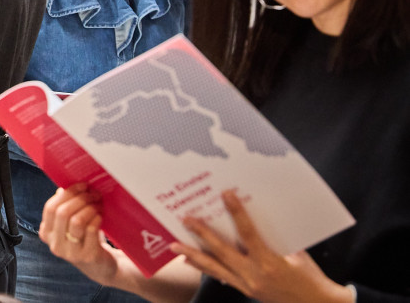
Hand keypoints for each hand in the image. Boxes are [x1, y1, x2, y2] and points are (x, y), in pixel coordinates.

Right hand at [40, 184, 124, 287]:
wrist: (100, 266)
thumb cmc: (85, 239)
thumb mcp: (69, 225)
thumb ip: (64, 208)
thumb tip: (63, 188)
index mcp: (46, 233)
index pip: (50, 208)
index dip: (67, 193)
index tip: (82, 185)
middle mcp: (55, 244)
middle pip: (62, 213)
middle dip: (80, 198)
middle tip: (93, 193)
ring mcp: (70, 252)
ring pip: (76, 221)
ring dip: (90, 208)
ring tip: (98, 204)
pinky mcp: (87, 256)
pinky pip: (91, 230)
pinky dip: (97, 218)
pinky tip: (101, 216)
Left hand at [173, 191, 352, 302]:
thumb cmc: (310, 277)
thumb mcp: (297, 254)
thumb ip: (276, 238)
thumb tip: (259, 217)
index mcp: (270, 263)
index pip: (249, 234)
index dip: (237, 213)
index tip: (226, 195)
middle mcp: (254, 276)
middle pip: (222, 252)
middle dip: (202, 235)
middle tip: (186, 220)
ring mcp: (247, 285)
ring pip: (215, 268)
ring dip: (194, 255)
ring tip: (175, 245)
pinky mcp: (245, 291)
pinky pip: (221, 277)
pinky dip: (206, 268)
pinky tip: (191, 260)